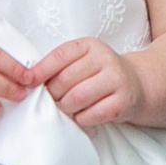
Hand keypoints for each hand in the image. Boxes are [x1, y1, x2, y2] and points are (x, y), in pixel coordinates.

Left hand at [28, 37, 145, 128]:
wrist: (137, 84)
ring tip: (68, 107)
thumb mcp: (82, 61)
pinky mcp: (122, 102)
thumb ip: (60, 66)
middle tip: (54, 100)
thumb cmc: (101, 74)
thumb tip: (30, 80)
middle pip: (64, 81)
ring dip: (66, 108)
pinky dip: (80, 118)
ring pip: (76, 99)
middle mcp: (105, 59)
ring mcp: (116, 80)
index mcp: (90, 46)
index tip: (28, 83)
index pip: (59, 56)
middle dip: (53, 95)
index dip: (40, 71)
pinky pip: (90, 115)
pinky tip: (83, 114)